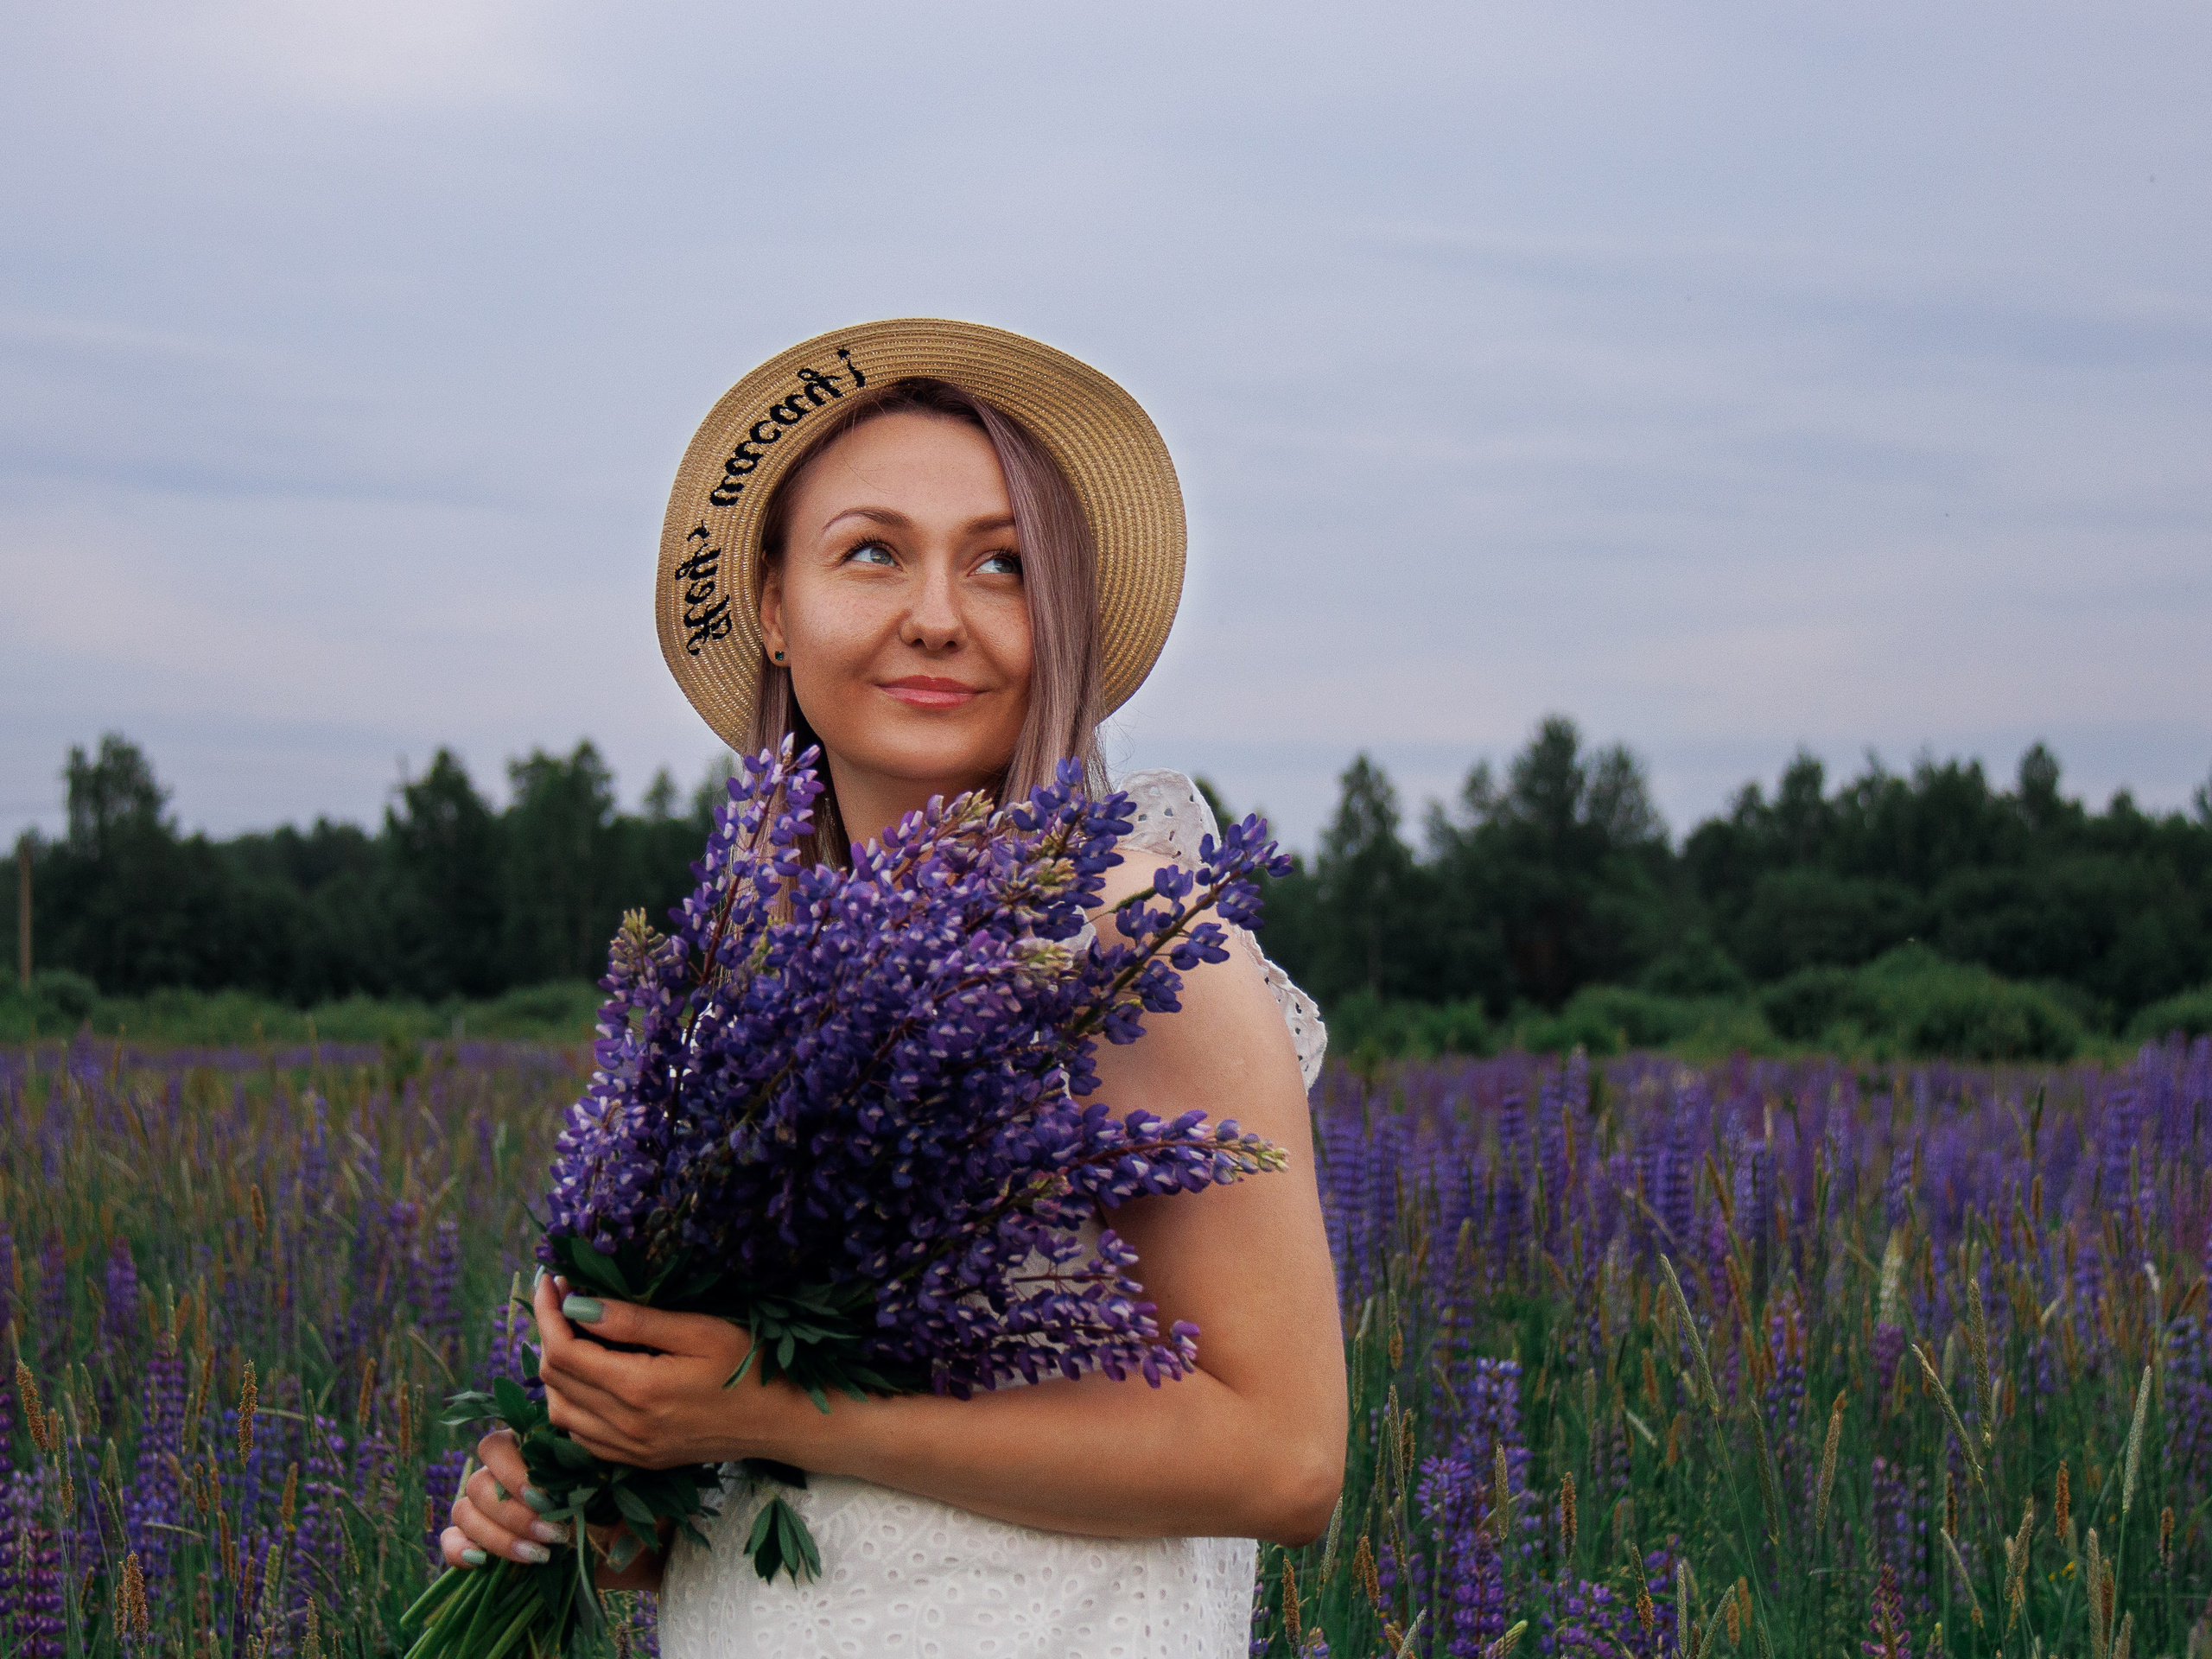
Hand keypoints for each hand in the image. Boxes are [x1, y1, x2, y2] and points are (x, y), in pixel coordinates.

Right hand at [438, 1428, 665, 1590]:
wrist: (633, 1550)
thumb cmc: (633, 1510)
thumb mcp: (629, 1492)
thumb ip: (605, 1482)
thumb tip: (579, 1491)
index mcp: (534, 1450)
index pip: (496, 1447)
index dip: (513, 1474)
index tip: (547, 1500)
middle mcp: (506, 1476)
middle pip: (477, 1483)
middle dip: (512, 1514)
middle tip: (554, 1535)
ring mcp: (492, 1510)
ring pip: (464, 1511)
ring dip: (498, 1536)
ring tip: (540, 1556)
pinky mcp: (485, 1544)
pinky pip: (451, 1539)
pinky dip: (459, 1550)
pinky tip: (483, 1563)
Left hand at [534, 1270, 819, 1470]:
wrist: (782, 1422)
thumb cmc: (750, 1366)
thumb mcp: (699, 1331)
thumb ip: (635, 1321)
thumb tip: (577, 1304)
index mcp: (638, 1390)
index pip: (563, 1351)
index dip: (548, 1312)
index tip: (551, 1278)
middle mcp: (625, 1427)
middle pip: (554, 1380)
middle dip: (548, 1332)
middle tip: (563, 1296)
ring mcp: (629, 1450)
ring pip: (559, 1412)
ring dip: (555, 1371)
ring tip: (573, 1332)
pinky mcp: (638, 1460)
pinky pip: (580, 1436)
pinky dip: (571, 1403)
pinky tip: (590, 1376)